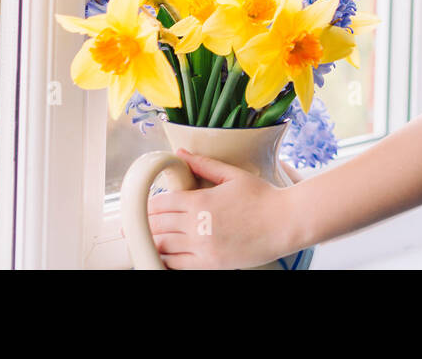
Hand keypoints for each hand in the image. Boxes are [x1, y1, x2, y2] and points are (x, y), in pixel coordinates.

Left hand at [146, 148, 298, 269]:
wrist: (286, 222)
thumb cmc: (263, 197)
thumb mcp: (232, 175)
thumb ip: (203, 165)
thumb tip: (180, 153)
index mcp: (199, 202)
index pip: (159, 205)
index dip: (147, 207)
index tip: (142, 208)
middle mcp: (197, 227)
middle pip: (157, 226)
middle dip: (144, 225)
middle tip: (135, 225)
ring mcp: (203, 248)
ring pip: (163, 247)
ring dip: (152, 243)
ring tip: (146, 239)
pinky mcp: (211, 264)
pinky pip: (178, 266)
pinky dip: (165, 261)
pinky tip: (163, 256)